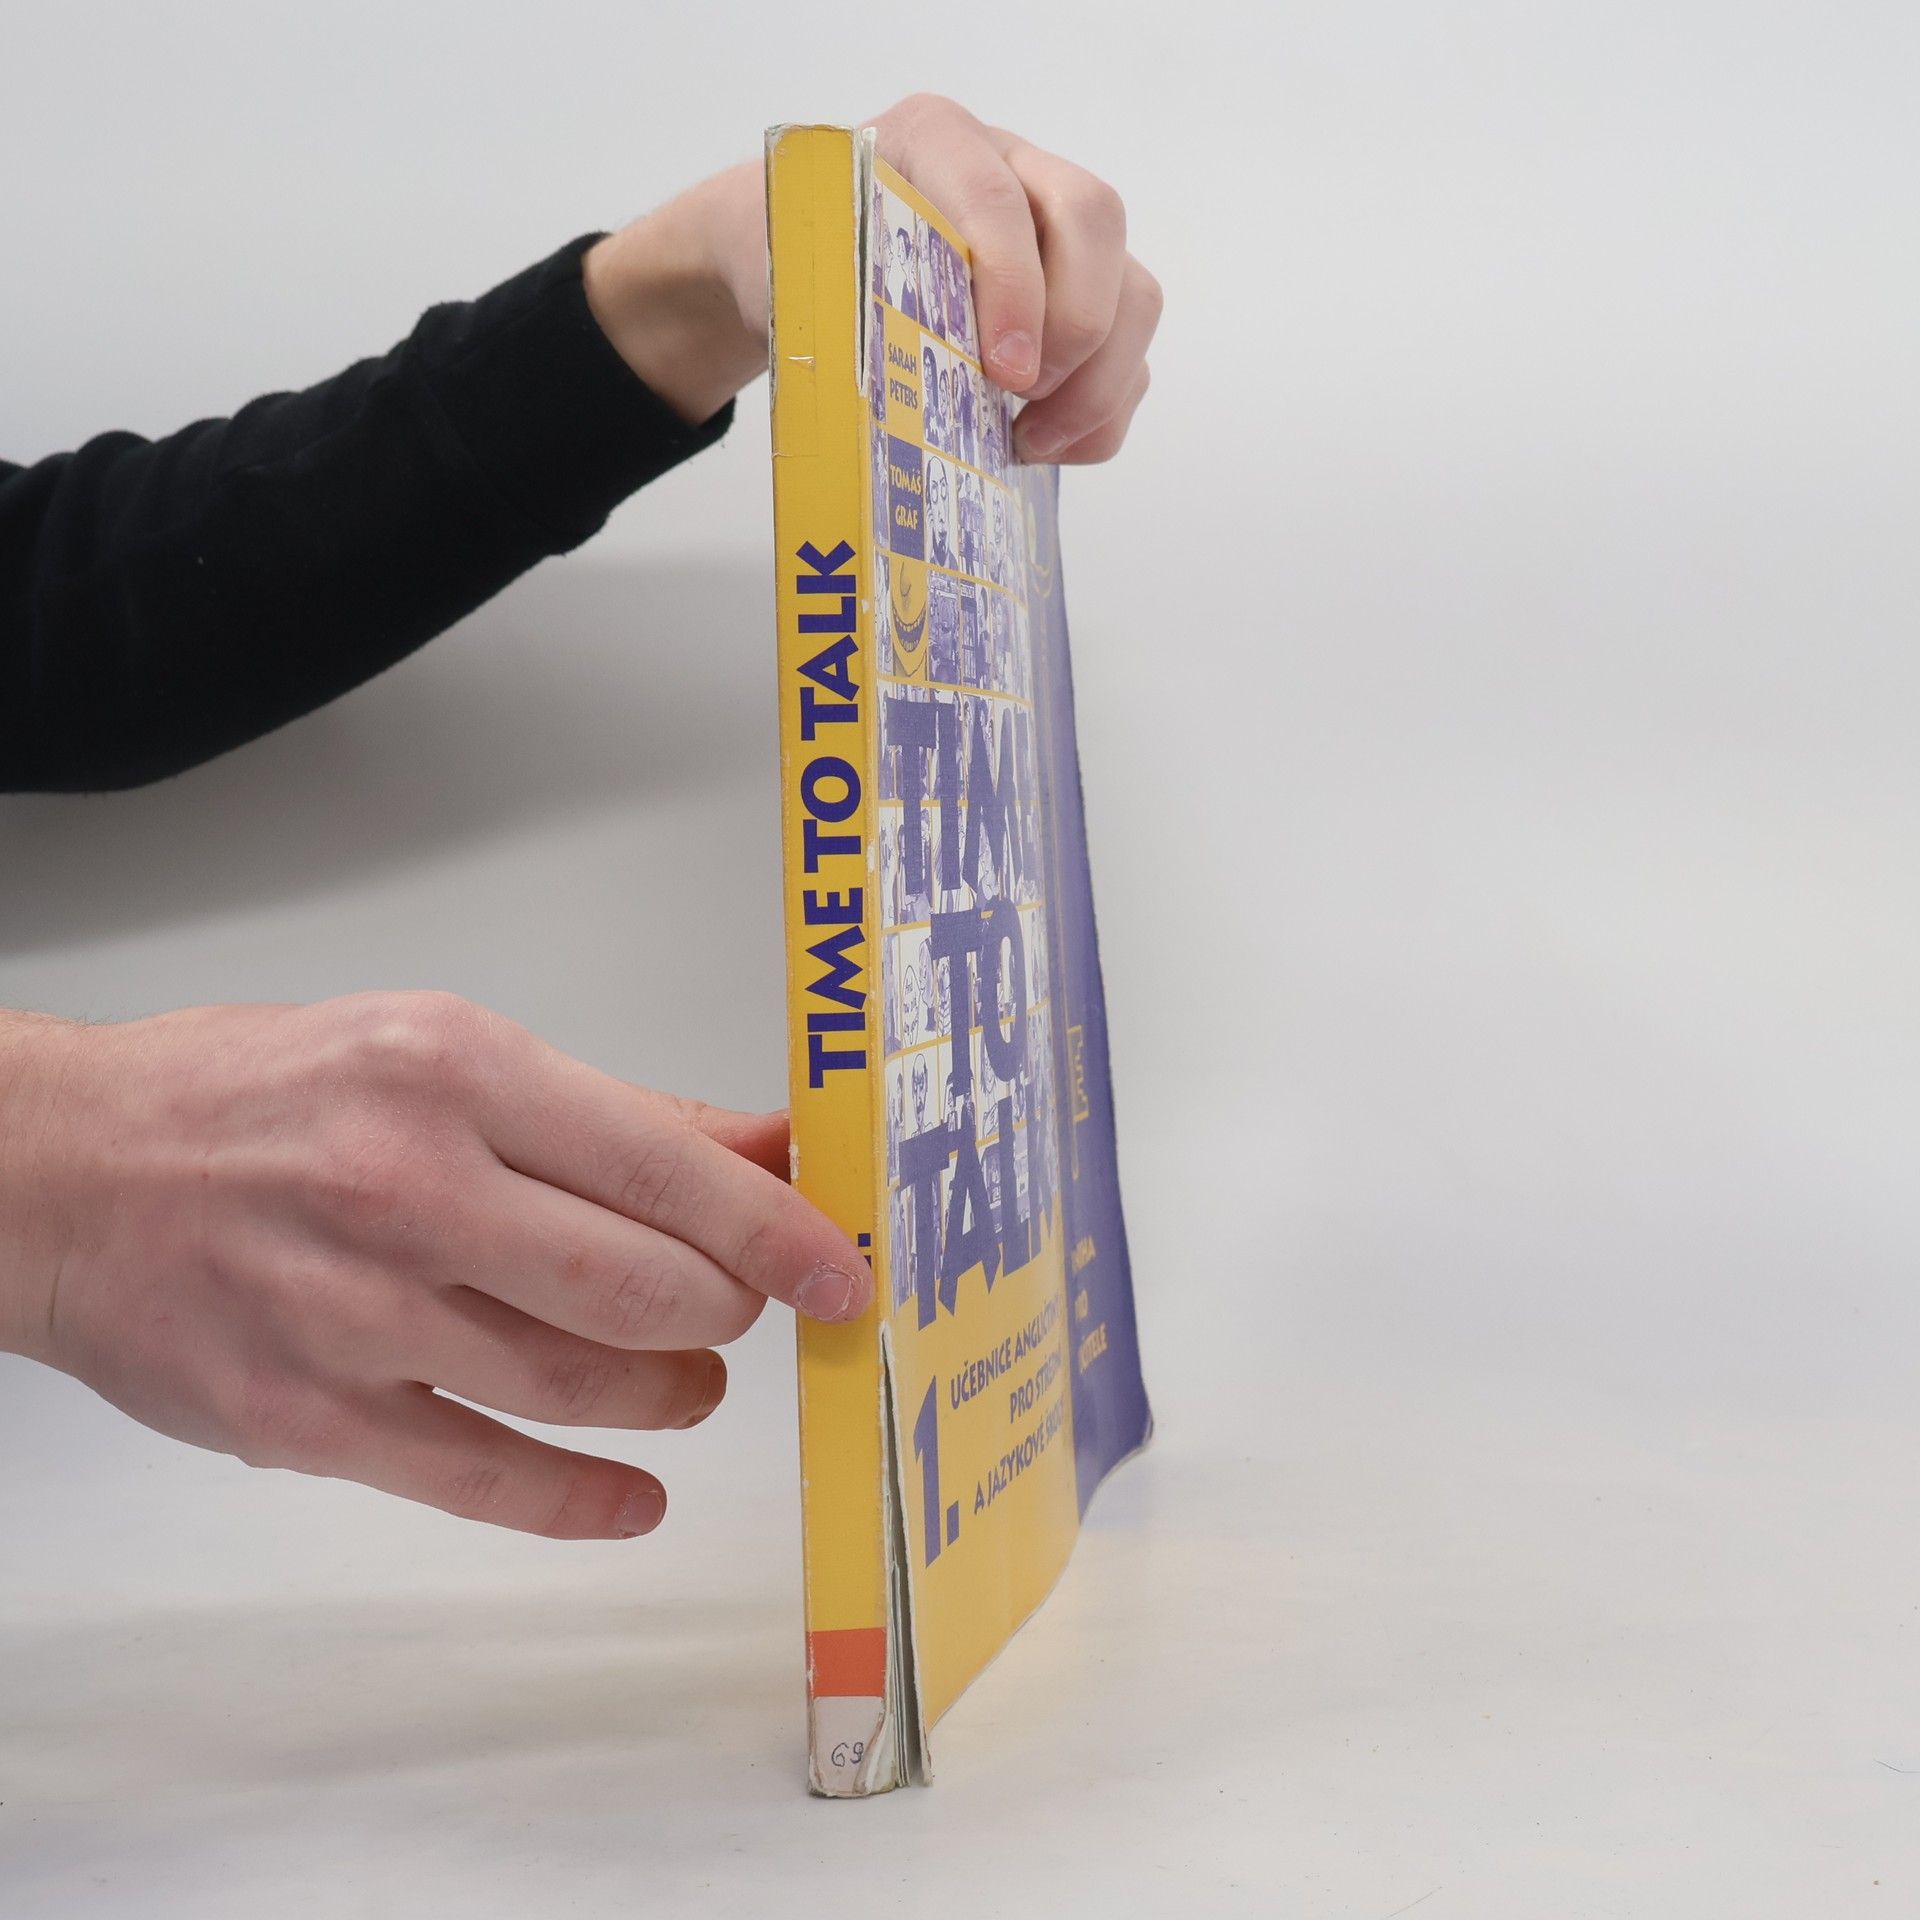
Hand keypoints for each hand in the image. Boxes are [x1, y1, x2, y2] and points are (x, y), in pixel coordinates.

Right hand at [0, 993, 871, 1537]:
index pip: (666, 1168)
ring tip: (687, 1384)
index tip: (840, 1273)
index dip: (776, 1233)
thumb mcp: (446, 1052)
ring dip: (670, 1399)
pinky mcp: (305, 1419)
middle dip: (725, 1315)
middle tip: (738, 1315)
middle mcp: (408, 1187)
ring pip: (579, 1386)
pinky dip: (582, 1500)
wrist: (65, 1172)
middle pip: (641, 1289)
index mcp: (456, 1072)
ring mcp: (352, 1313)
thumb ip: (621, 1114)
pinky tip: (634, 1496)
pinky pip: (483, 1478)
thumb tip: (772, 1148)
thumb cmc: (266, 1098)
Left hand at [584, 94, 1160, 462]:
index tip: (1004, 371)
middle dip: (1075, 326)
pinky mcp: (1079, 298)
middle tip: (1022, 400)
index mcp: (935, 140)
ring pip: (1132, 289)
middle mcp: (1015, 170)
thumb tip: (885, 383)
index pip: (996, 196)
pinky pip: (1127, 354)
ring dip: (1100, 380)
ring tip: (1032, 442)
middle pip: (1094, 222)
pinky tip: (1046, 447)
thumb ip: (836, 294)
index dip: (1014, 285)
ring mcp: (1056, 234)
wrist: (793, 260)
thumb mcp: (792, 263)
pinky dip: (1102, 412)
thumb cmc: (794, 259)